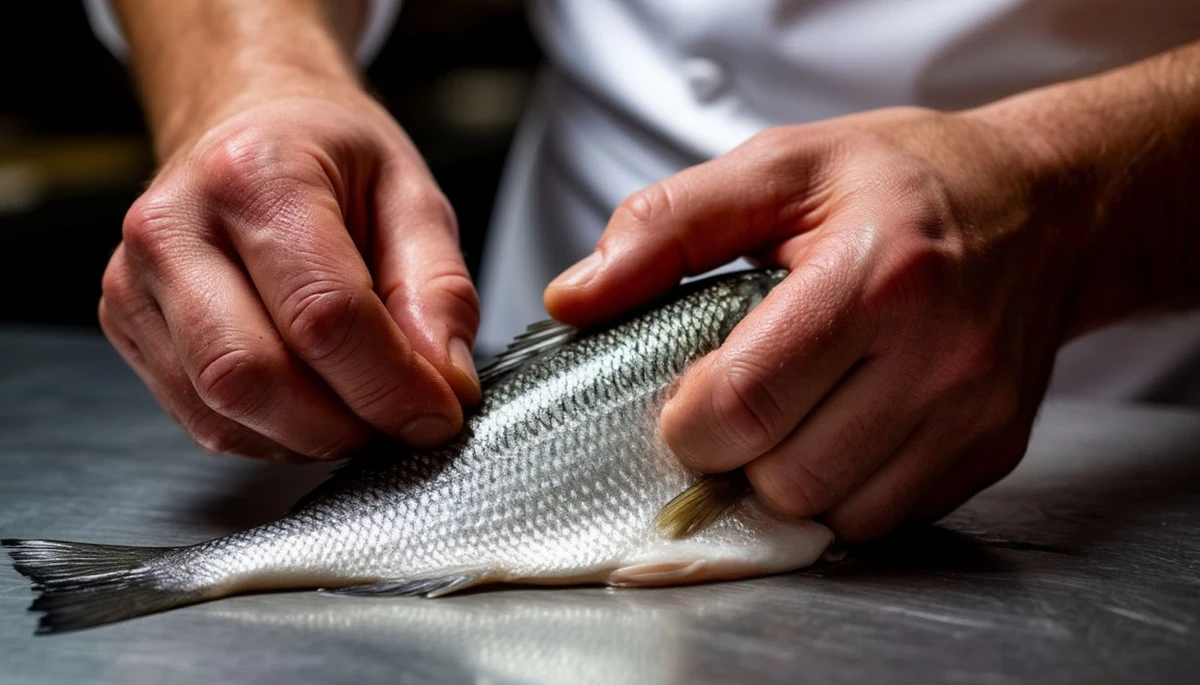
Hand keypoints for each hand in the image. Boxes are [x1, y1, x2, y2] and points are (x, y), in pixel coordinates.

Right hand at [100, 91, 479, 461]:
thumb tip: (444, 382)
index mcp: (254, 175)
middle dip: (345, 424)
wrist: (247, 125)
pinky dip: (273, 434)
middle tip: (403, 421)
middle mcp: (174, 228)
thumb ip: (439, 290)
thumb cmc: (328, 155)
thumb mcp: (412, 195)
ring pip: (222, 411)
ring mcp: (135, 281)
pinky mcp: (128, 326)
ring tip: (362, 408)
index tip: (440, 413)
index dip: (391, 384)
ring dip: (310, 437)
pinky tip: (314, 404)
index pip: (324, 315)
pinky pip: (203, 420)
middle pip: (253, 376)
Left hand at [546, 107, 1076, 540]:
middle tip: (741, 400)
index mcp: (875, 276)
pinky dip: (843, 491)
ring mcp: (973, 415)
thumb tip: (574, 297)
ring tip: (796, 411)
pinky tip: (843, 428)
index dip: (688, 419)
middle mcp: (937, 357)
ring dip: (787, 477)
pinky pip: (884, 521)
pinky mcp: (993, 452)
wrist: (1040, 207)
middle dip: (736, 454)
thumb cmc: (902, 181)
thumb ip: (665, 226)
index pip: (746, 403)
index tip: (685, 397)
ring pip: (832, 516)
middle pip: (785, 478)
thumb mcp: (779, 165)